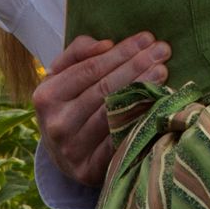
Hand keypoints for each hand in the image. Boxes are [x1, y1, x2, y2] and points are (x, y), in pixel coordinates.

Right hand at [32, 31, 170, 185]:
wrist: (61, 155)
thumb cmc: (68, 105)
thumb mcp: (62, 76)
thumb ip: (79, 53)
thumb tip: (106, 44)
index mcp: (46, 96)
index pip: (90, 69)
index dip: (121, 52)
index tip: (146, 38)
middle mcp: (57, 123)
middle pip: (104, 89)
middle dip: (137, 66)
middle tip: (163, 51)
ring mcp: (72, 149)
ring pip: (114, 114)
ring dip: (142, 90)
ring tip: (163, 72)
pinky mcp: (89, 170)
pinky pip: (120, 141)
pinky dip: (139, 121)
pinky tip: (157, 105)